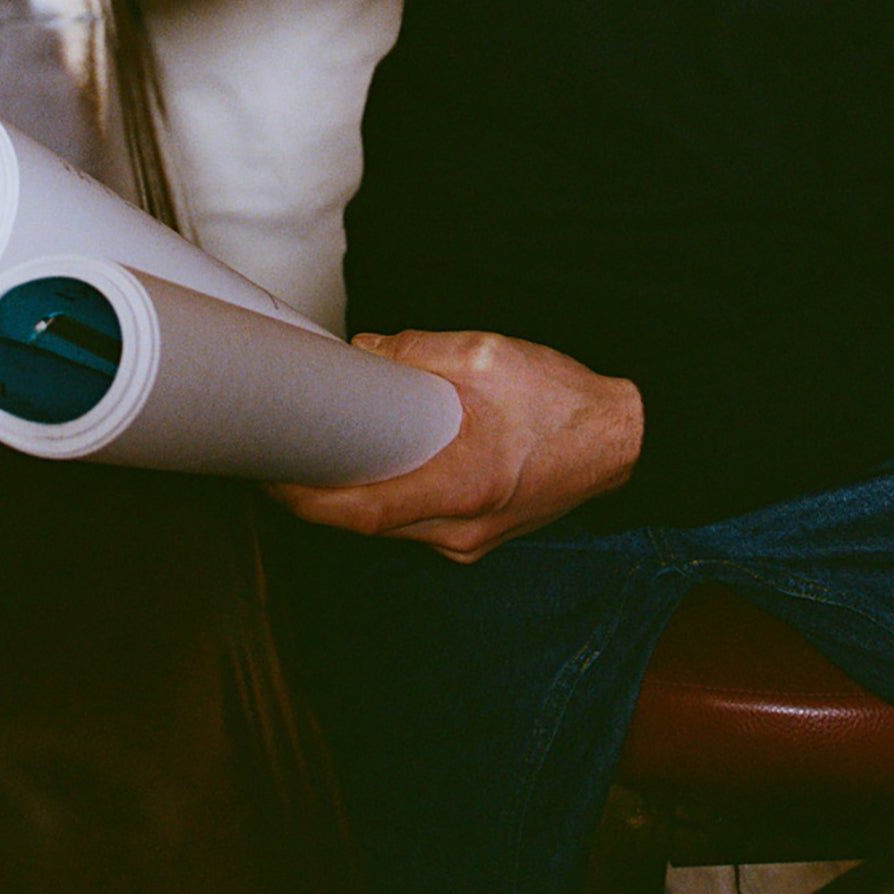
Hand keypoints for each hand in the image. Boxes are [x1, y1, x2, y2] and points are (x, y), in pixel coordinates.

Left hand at [268, 329, 642, 561]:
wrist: (623, 439)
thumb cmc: (562, 399)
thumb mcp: (487, 355)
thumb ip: (416, 353)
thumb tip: (361, 353)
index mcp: (462, 484)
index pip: (360, 509)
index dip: (304, 497)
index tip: (269, 471)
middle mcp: (462, 527)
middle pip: (365, 523)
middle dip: (317, 493)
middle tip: (280, 453)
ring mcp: (470, 541)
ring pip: (388, 528)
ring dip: (350, 496)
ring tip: (319, 454)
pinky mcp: (478, 537)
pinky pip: (415, 524)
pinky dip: (387, 497)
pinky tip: (377, 465)